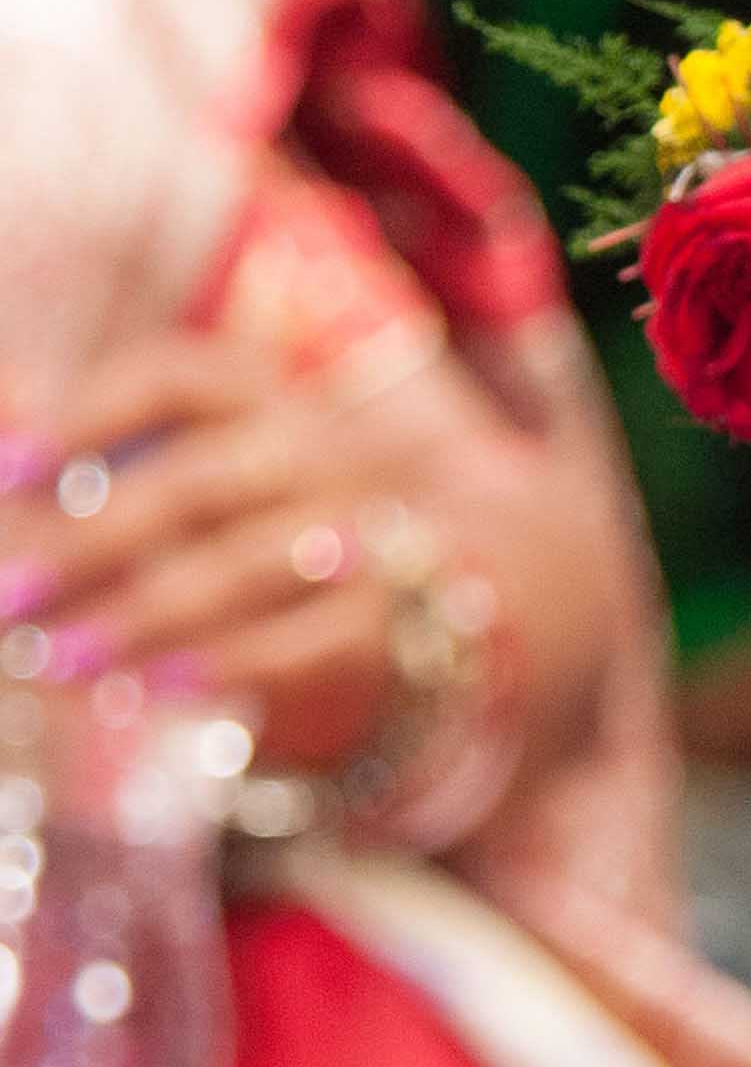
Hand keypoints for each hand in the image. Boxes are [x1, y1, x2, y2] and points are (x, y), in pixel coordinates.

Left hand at [0, 332, 518, 779]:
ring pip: (245, 570)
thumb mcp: (169, 454)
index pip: (174, 379)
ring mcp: (364, 530)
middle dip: (89, 544)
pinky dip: (228, 664)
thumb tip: (3, 407)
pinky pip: (306, 642)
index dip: (86, 418)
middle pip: (197, 486)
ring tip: (58, 659)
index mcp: (258, 391)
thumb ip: (82, 430)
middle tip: (8, 595)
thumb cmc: (240, 512)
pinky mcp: (388, 615)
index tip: (7, 472)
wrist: (395, 587)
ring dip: (141, 619)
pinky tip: (155, 686)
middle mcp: (319, 450)